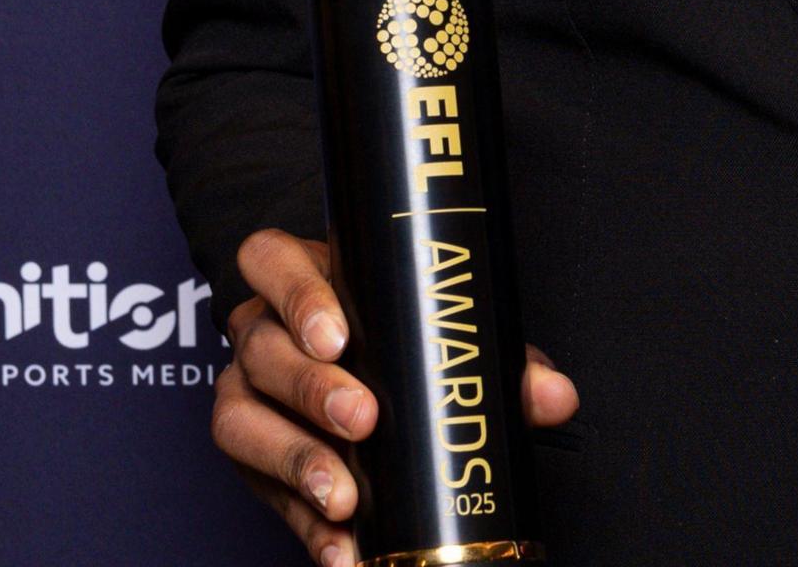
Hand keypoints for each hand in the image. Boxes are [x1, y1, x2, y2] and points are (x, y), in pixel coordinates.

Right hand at [212, 228, 580, 566]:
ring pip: (241, 421)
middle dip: (310, 388)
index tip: (338, 337)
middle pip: (262, 347)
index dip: (296, 294)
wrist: (370, 402)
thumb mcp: (452, 344)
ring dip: (297, 460)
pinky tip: (340, 546)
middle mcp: (263, 334)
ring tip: (345, 498)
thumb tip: (555, 397)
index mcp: (306, 280)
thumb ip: (504, 364)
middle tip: (363, 420)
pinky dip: (304, 524)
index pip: (271, 260)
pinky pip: (264, 492)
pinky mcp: (251, 462)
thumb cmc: (409, 350)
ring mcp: (248, 397)